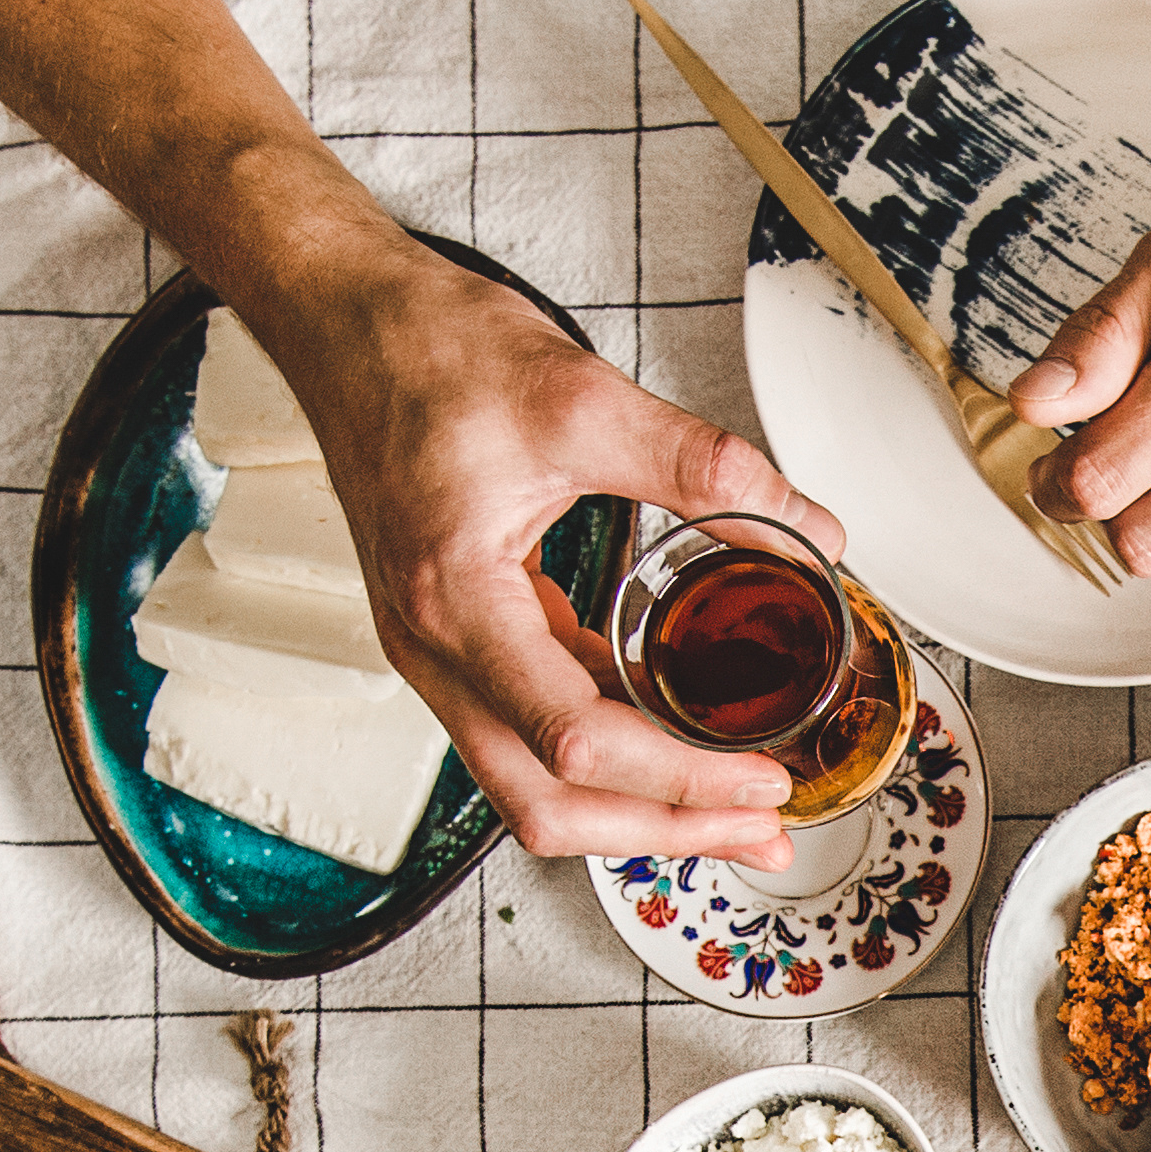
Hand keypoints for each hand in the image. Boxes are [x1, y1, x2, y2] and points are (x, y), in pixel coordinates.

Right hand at [266, 240, 841, 865]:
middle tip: (761, 832)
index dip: (678, 778)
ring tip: (733, 815)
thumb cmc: (422, 351)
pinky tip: (678, 749)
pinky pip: (532, 736)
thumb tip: (806, 524)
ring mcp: (439, 652)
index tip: (761, 780)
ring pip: (535, 786)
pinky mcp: (458, 640)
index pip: (574, 740)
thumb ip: (700, 466)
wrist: (344, 319)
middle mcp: (434, 646)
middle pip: (547, 803)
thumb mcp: (578, 395)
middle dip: (662, 832)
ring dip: (637, 813)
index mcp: (454, 599)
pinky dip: (609, 763)